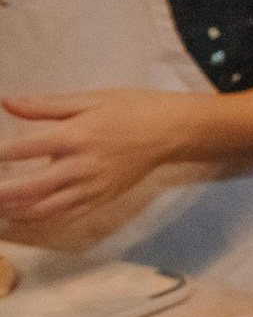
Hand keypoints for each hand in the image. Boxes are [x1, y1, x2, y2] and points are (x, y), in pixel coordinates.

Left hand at [0, 91, 191, 224]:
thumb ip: (46, 105)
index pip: (23, 149)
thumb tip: (7, 103)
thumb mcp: (90, 99)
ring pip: (44, 207)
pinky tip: (21, 214)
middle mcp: (81, 166)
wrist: (172, 131)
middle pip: (29, 187)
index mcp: (76, 136)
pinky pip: (66, 215)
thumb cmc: (131, 109)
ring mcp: (92, 186)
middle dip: (0, 192)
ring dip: (14, 210)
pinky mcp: (102, 198)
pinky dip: (39, 217)